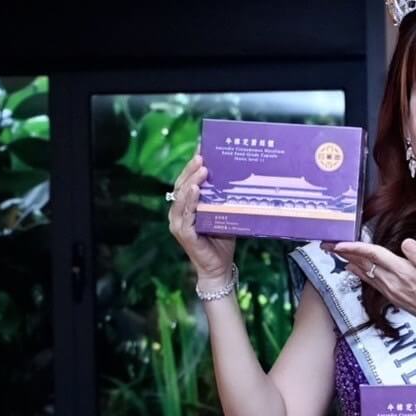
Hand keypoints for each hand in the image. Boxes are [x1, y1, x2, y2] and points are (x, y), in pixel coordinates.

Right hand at [166, 153, 235, 288]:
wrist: (220, 268)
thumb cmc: (222, 241)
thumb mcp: (223, 214)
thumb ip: (223, 199)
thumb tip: (236, 177)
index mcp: (186, 206)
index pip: (186, 181)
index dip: (191, 166)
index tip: (201, 148)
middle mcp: (178, 213)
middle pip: (181, 186)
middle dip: (191, 169)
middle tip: (201, 155)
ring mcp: (179, 223)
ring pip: (182, 197)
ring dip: (191, 181)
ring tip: (202, 169)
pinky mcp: (184, 234)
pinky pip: (187, 214)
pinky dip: (191, 201)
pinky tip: (196, 190)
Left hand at [327, 238, 415, 332]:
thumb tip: (406, 243)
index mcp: (404, 273)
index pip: (374, 256)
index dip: (355, 247)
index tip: (339, 242)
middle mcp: (394, 283)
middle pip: (364, 264)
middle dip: (345, 253)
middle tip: (326, 244)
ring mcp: (392, 292)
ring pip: (365, 273)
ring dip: (350, 261)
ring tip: (336, 252)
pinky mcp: (394, 298)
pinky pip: (371, 282)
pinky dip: (360, 273)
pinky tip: (354, 269)